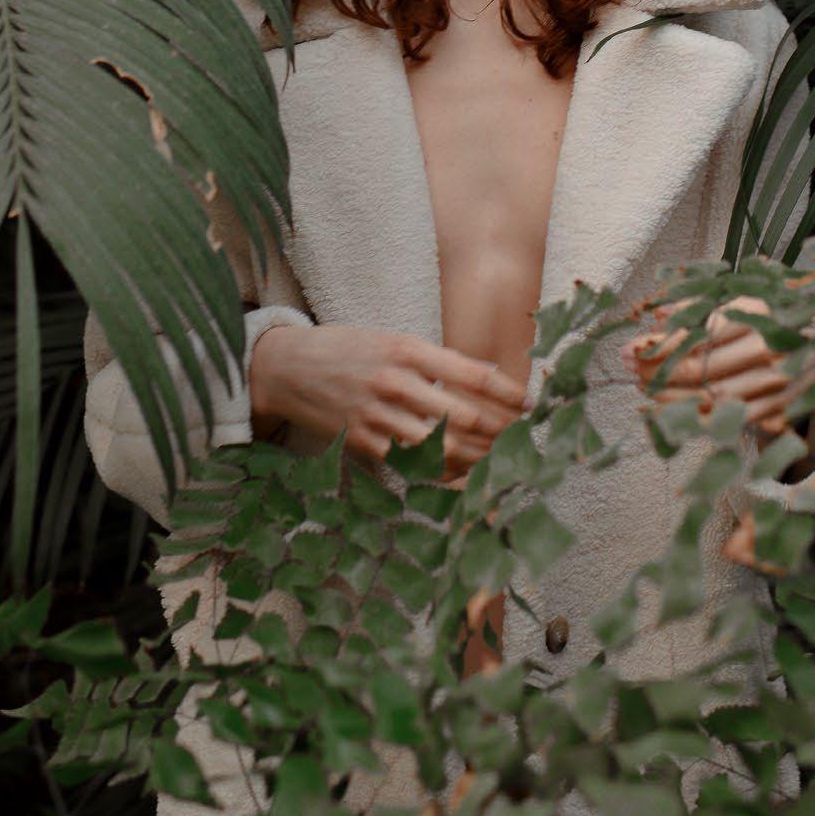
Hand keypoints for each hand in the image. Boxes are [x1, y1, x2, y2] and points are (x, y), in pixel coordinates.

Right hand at [249, 322, 528, 477]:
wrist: (285, 367)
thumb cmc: (347, 350)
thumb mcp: (391, 340)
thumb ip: (434, 360)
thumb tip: (483, 375)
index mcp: (406, 349)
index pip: (471, 374)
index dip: (506, 392)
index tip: (528, 404)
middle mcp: (394, 381)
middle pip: (462, 416)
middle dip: (499, 432)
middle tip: (521, 440)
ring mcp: (377, 415)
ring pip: (440, 447)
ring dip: (476, 458)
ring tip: (499, 461)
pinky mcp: (362, 443)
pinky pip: (411, 465)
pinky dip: (440, 472)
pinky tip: (460, 475)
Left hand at [620, 292, 814, 437]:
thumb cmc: (774, 311)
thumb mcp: (740, 296)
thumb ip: (699, 305)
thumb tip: (658, 316)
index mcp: (760, 313)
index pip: (699, 334)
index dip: (661, 345)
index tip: (631, 350)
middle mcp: (770, 348)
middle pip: (702, 368)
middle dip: (659, 373)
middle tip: (631, 373)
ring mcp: (778, 382)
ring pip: (713, 397)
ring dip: (672, 398)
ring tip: (645, 393)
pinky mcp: (782, 407)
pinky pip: (732, 419)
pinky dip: (699, 419)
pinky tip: (674, 415)